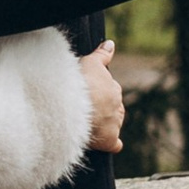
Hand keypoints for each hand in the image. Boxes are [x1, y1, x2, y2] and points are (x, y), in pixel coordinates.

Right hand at [83, 40, 125, 154]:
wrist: (71, 105)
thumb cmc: (78, 82)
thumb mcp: (89, 63)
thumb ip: (102, 55)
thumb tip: (110, 44)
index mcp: (113, 89)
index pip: (110, 90)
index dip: (97, 92)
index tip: (86, 93)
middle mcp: (117, 106)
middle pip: (113, 107)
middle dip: (103, 108)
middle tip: (85, 108)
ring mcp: (114, 124)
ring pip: (114, 124)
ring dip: (105, 124)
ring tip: (88, 124)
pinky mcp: (109, 140)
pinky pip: (114, 144)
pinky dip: (111, 143)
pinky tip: (103, 143)